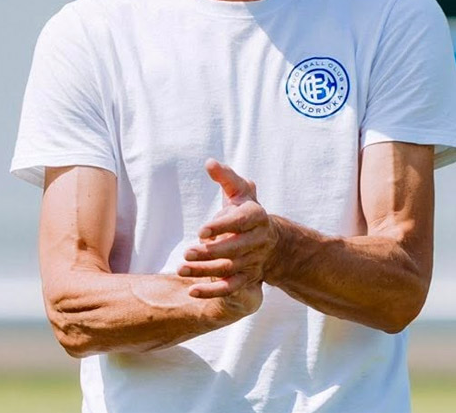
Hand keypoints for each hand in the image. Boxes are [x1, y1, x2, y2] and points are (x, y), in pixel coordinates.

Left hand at [180, 159, 278, 298]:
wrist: (272, 242)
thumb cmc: (247, 212)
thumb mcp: (240, 192)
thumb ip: (226, 178)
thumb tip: (209, 163)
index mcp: (257, 216)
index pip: (241, 221)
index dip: (222, 226)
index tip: (201, 230)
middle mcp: (258, 240)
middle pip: (235, 249)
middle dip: (211, 252)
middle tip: (187, 252)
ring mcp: (254, 261)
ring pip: (230, 269)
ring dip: (205, 271)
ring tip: (182, 269)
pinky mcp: (248, 279)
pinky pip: (231, 289)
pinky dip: (212, 292)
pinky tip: (191, 291)